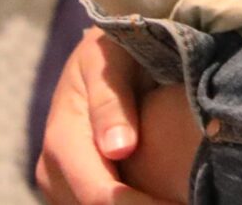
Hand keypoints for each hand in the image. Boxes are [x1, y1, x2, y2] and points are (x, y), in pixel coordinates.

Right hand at [37, 30, 194, 204]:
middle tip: (187, 201)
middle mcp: (54, 170)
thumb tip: (119, 149)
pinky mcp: (76, 191)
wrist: (104, 55)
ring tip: (182, 198)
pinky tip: (165, 197)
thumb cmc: (113, 51)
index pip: (99, 193)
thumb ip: (111, 102)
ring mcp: (62, 185)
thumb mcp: (108, 60)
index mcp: (62, 137)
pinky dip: (135, 202)